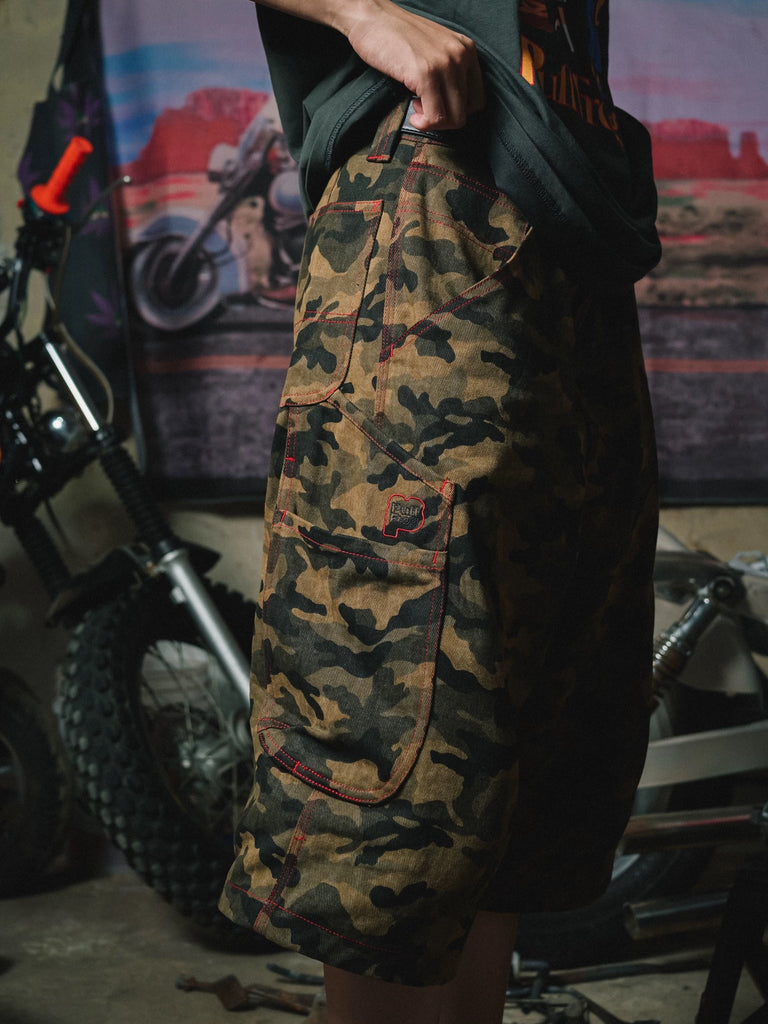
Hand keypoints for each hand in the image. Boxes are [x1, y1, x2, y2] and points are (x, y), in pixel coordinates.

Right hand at [341, 1, 484, 129]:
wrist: (372, 17)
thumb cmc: (397, 36)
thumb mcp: (435, 50)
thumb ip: (448, 71)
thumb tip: (450, 107)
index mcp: (467, 50)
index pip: (477, 99)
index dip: (456, 111)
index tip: (436, 104)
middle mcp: (461, 56)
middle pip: (467, 112)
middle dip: (444, 120)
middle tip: (423, 108)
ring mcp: (445, 64)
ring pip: (454, 118)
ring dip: (434, 123)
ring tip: (416, 108)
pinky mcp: (426, 74)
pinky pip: (435, 116)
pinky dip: (424, 124)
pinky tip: (412, 114)